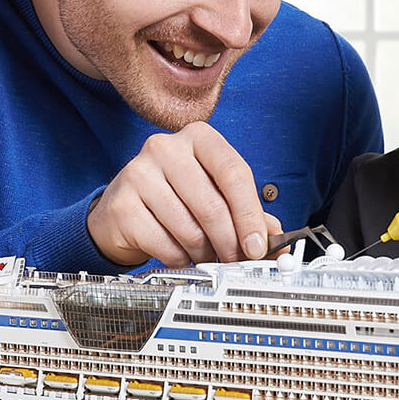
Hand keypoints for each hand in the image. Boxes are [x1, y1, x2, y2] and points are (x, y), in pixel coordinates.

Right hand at [87, 122, 280, 266]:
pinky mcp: (122, 204)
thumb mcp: (213, 195)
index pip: (234, 173)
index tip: (258, 246)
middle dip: (231, 243)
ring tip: (204, 253)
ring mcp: (139, 173)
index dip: (250, 215)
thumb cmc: (173, 199)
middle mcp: (166, 148)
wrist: (122, 212)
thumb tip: (276, 239)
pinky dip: (179, 258)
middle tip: (236, 261)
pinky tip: (178, 252)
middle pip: (213, 205)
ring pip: (190, 230)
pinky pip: (164, 245)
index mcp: (198, 138)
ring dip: (204, 253)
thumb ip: (246, 213)